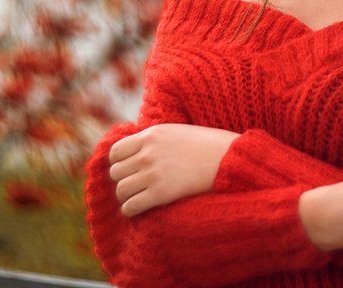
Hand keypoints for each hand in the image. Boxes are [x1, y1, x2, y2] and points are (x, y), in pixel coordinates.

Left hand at [108, 124, 239, 216]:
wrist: (227, 159)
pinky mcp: (160, 193)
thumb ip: (154, 139)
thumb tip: (137, 150)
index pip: (116, 151)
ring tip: (135, 198)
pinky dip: (130, 210)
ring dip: (126, 196)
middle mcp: (148, 154)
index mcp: (151, 135)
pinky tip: (137, 210)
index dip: (118, 162)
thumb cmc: (207, 145)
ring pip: (120, 190)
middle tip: (133, 184)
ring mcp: (153, 174)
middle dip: (122, 179)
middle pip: (115, 172)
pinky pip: (130, 206)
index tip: (127, 168)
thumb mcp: (176, 131)